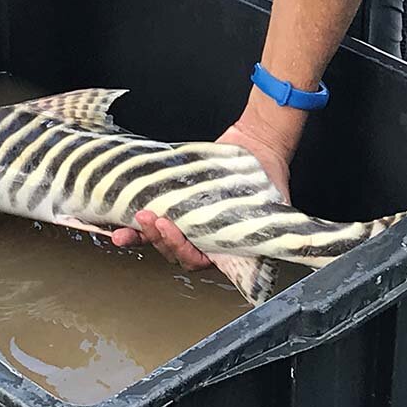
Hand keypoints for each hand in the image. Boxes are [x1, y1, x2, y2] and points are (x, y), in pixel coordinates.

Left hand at [110, 120, 291, 270]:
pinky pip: (149, 218)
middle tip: (152, 221)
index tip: (175, 232)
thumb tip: (290, 242)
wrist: (257, 146)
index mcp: (225, 249)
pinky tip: (117, 225)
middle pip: (173, 252)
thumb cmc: (267, 180)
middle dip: (158, 239)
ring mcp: (185, 222)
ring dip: (140, 236)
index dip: (183, 251)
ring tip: (124, 230)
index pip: (198, 260)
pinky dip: (131, 223)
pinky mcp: (171, 203)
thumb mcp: (274, 209)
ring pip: (157, 239)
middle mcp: (202, 240)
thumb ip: (271, 229)